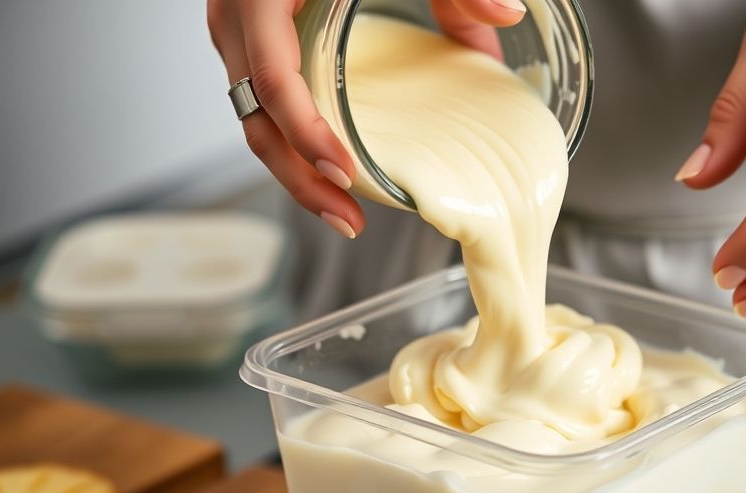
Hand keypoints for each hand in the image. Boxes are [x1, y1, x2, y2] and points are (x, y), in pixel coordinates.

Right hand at [207, 0, 525, 237]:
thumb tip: (507, 14)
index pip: (274, 78)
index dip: (307, 134)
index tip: (346, 172)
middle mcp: (238, 18)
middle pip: (256, 116)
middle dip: (300, 178)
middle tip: (349, 219)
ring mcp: (239, 34)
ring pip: (255, 119)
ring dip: (296, 171)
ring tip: (345, 213)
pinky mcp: (254, 44)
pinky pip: (265, 104)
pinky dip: (296, 141)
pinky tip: (335, 169)